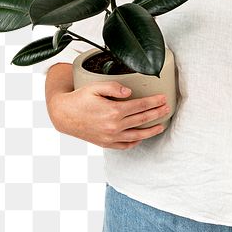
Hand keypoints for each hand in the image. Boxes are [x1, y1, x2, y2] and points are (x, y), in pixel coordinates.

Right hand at [47, 80, 168, 149]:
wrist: (63, 115)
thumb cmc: (80, 98)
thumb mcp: (95, 87)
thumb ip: (114, 87)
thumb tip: (130, 92)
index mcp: (114, 111)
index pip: (141, 106)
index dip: (154, 102)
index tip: (163, 98)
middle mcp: (114, 126)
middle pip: (142, 119)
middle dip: (157, 113)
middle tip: (167, 108)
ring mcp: (110, 137)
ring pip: (137, 135)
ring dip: (151, 130)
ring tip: (161, 125)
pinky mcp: (105, 143)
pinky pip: (125, 145)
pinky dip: (135, 142)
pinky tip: (141, 137)